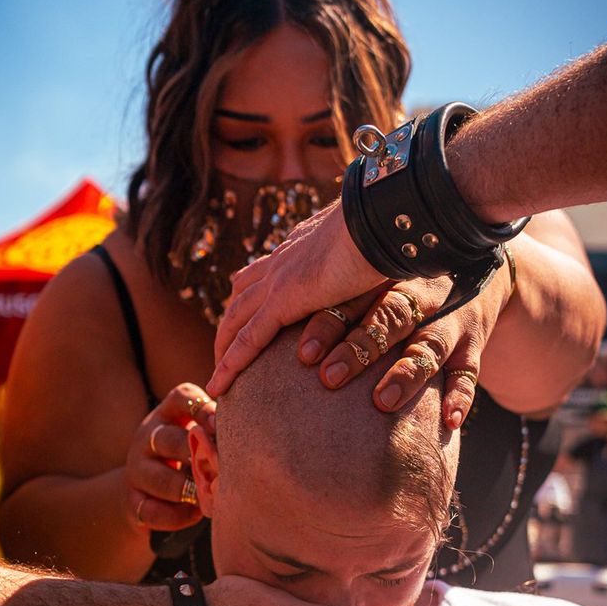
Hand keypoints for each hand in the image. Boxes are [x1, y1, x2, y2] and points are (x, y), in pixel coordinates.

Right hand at [125, 382, 215, 532]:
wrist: (148, 490)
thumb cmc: (189, 457)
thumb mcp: (200, 436)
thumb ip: (219, 431)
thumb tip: (252, 434)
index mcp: (168, 413)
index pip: (182, 397)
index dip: (203, 409)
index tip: (221, 425)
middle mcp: (146, 437)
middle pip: (168, 439)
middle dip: (195, 454)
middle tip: (220, 468)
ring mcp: (136, 470)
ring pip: (162, 480)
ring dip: (190, 490)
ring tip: (211, 496)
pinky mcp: (132, 500)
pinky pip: (154, 511)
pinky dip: (179, 516)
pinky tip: (196, 514)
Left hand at [209, 200, 380, 396]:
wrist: (380, 218)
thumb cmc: (387, 231)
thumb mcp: (369, 253)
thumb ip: (361, 269)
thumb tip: (376, 276)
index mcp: (300, 249)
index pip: (264, 275)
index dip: (251, 301)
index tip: (247, 322)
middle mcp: (282, 261)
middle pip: (240, 298)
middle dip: (229, 329)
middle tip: (223, 358)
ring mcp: (278, 280)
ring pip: (236, 320)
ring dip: (223, 351)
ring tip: (218, 381)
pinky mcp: (283, 299)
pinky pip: (248, 339)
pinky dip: (231, 364)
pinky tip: (221, 387)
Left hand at [287, 264, 511, 424]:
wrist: (474, 268)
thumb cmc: (401, 283)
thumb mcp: (369, 277)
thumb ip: (325, 292)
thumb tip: (251, 306)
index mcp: (383, 280)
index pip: (351, 298)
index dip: (326, 325)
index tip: (302, 355)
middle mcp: (416, 296)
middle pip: (387, 318)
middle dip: (358, 349)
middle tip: (329, 378)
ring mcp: (447, 320)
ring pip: (428, 345)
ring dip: (406, 374)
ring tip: (383, 401)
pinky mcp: (472, 345)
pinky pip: (469, 372)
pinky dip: (461, 397)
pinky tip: (448, 423)